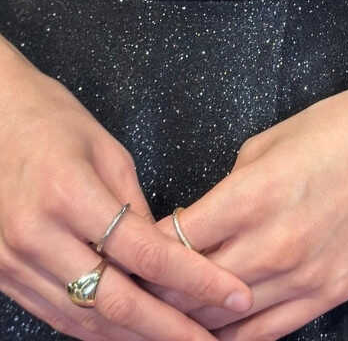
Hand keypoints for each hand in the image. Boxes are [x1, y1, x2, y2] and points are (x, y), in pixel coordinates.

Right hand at [0, 40, 252, 340]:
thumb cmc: (49, 119)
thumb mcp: (105, 149)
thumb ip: (135, 206)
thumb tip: (165, 256)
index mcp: (70, 195)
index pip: (145, 254)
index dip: (196, 280)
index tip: (234, 295)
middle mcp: (39, 236)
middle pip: (117, 302)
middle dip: (171, 329)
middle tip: (213, 340)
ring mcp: (15, 261)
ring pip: (87, 321)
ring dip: (138, 338)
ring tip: (182, 340)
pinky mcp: (4, 275)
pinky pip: (58, 316)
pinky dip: (99, 330)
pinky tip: (133, 333)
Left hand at [140, 63, 347, 339]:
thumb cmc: (338, 127)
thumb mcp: (266, 143)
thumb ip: (228, 189)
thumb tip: (200, 220)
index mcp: (251, 196)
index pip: (174, 242)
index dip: (145, 251)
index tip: (129, 251)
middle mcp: (274, 243)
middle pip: (193, 289)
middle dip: (160, 291)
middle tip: (139, 289)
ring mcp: (306, 275)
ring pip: (228, 320)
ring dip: (194, 319)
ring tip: (170, 316)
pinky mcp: (333, 293)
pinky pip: (272, 331)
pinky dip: (238, 335)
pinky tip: (218, 333)